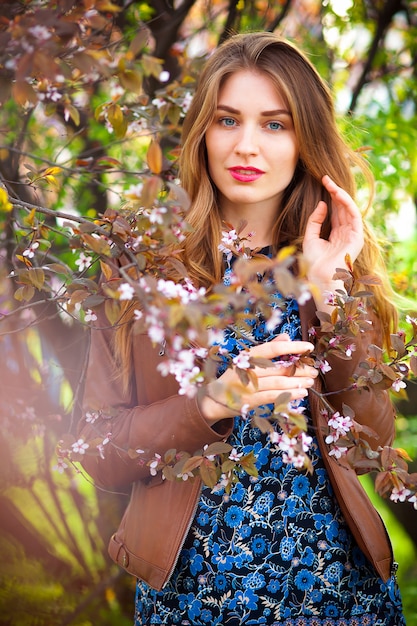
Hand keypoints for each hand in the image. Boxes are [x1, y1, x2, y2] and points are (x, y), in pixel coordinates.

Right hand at [198, 334, 317, 423]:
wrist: (213, 399)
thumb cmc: (235, 377)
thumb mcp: (247, 360)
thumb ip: (267, 349)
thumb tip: (286, 336)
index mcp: (248, 356)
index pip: (272, 348)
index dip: (292, 347)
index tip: (309, 347)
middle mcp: (246, 370)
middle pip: (278, 368)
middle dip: (300, 369)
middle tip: (314, 370)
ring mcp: (247, 386)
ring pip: (278, 383)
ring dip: (297, 382)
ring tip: (310, 382)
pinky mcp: (248, 402)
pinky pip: (273, 397)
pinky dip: (289, 395)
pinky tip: (301, 393)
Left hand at [303, 175, 363, 286]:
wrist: (319, 275)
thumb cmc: (314, 261)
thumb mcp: (310, 236)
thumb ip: (315, 220)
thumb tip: (322, 203)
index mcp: (337, 234)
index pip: (335, 211)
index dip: (330, 197)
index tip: (322, 183)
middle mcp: (346, 233)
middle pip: (342, 208)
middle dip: (334, 192)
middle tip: (325, 178)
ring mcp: (352, 234)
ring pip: (348, 209)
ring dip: (340, 194)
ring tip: (330, 183)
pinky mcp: (357, 236)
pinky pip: (354, 215)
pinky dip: (347, 203)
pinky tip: (338, 194)